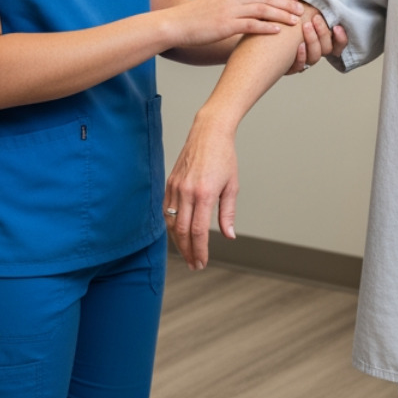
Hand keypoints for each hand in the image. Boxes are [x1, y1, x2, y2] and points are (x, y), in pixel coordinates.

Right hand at [164, 0, 302, 48]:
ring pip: (262, 10)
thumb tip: (246, 10)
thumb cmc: (193, 19)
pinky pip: (251, 25)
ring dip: (281, 14)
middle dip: (286, 3)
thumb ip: (231, 5)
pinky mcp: (226, 25)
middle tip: (301, 8)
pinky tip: (278, 31)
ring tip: (295, 20)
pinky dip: (267, 27)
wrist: (174, 23)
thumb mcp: (214, 5)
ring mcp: (229, 11)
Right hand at [164, 114, 238, 269]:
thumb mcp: (232, 186)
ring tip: (187, 253)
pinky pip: (166, 209)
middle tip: (194, 265)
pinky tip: (177, 233)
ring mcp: (175, 186)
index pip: (197, 231)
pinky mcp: (170, 182)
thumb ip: (227, 213)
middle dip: (187, 251)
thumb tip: (228, 235)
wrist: (209, 132)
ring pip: (170, 222)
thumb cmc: (224, 157)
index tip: (201, 262)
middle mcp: (186, 191)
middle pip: (181, 231)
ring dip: (177, 241)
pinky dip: (170, 225)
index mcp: (204, 194)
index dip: (199, 250)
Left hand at [285, 11, 347, 74]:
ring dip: (313, 40)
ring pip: (315, 57)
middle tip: (315, 18)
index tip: (336, 26)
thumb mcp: (298, 9)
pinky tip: (298, 45)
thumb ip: (311, 6)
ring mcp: (302, 59)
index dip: (341, 38)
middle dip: (323, 33)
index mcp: (320, 39)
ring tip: (306, 25)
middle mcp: (313, 51)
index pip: (338, 44)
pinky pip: (300, 66)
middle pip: (327, 49)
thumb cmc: (281, 16)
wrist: (260, 25)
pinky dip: (301, 56)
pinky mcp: (288, 66)